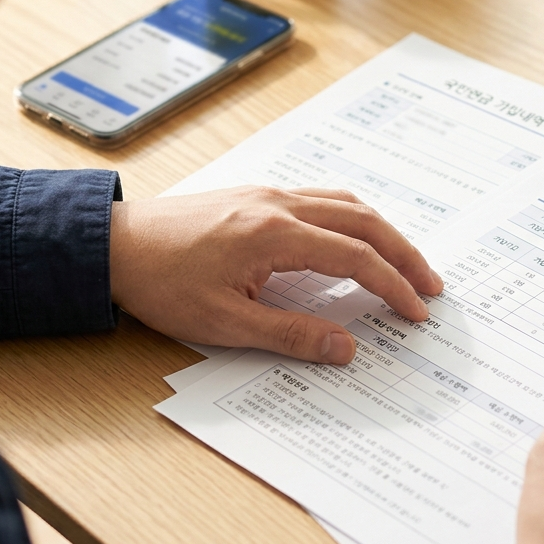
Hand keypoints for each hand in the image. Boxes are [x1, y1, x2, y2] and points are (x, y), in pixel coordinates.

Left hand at [108, 186, 442, 363]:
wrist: (112, 245)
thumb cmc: (160, 283)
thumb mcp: (224, 323)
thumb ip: (291, 334)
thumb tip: (346, 349)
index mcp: (275, 234)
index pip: (354, 258)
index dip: (392, 286)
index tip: (416, 312)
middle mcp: (278, 203)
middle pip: (362, 221)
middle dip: (403, 253)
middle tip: (430, 286)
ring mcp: (266, 194)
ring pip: (344, 203)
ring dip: (380, 231)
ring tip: (403, 262)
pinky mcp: (254, 196)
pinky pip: (319, 198)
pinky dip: (351, 218)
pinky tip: (352, 239)